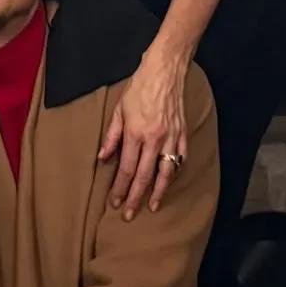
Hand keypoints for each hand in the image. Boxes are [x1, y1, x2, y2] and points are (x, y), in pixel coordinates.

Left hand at [98, 50, 189, 218]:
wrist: (165, 72)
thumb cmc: (139, 88)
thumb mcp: (118, 110)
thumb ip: (111, 136)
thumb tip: (102, 158)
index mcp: (135, 133)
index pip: (125, 168)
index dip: (119, 188)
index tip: (114, 202)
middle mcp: (154, 139)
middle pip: (144, 176)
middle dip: (135, 197)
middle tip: (129, 214)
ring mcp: (171, 138)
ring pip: (165, 173)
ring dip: (158, 192)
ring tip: (153, 207)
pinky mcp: (182, 134)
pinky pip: (180, 159)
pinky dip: (175, 173)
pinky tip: (169, 182)